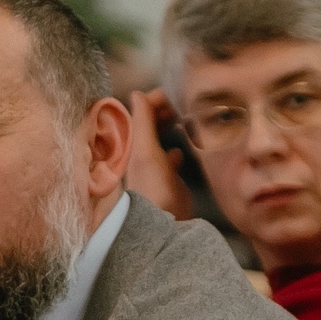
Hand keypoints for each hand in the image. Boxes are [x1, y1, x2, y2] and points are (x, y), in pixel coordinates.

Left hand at [125, 91, 196, 221]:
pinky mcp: (167, 182)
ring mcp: (154, 169)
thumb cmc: (154, 188)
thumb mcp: (146, 151)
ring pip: (159, 140)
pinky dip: (176, 150)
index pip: (141, 113)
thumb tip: (137, 93)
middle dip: (164, 111)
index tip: (175, 93)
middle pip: (149, 125)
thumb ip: (142, 123)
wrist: (164, 225)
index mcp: (133, 145)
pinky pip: (170, 160)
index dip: (155, 100)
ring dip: (170, 128)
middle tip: (183, 103)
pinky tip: (182, 151)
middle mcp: (141, 154)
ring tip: (187, 119)